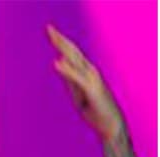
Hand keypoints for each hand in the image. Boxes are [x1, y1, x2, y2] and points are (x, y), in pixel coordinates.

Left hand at [47, 24, 124, 142]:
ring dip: (64, 48)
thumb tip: (60, 65)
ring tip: (53, 38)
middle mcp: (90, 72)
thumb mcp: (78, 93)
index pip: (72, 53)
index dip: (61, 41)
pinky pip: (77, 78)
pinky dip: (67, 70)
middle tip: (48, 28)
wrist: (110, 125)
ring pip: (75, 60)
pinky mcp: (92, 89)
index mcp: (86, 72)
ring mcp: (92, 79)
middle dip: (61, 40)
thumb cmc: (96, 109)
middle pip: (73, 52)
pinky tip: (56, 63)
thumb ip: (70, 79)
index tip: (51, 32)